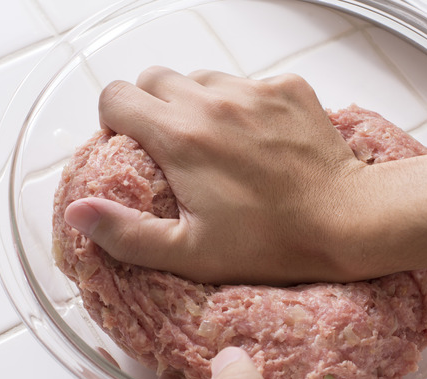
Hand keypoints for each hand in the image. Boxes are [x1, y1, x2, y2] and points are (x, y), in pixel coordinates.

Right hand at [65, 67, 368, 285]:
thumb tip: (78, 212)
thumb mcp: (191, 253)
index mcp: (180, 137)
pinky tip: (259, 140)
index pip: (116, 96)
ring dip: (198, 103)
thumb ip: (127, 233)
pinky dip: (243, 104)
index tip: (130, 148)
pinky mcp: (288, 89)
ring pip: (202, 77)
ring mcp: (254, 90)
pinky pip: (248, 83)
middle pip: (155, 78)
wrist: (347, 220)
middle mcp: (212, 100)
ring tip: (218, 144)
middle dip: (151, 107)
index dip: (114, 121)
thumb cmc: (272, 243)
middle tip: (172, 148)